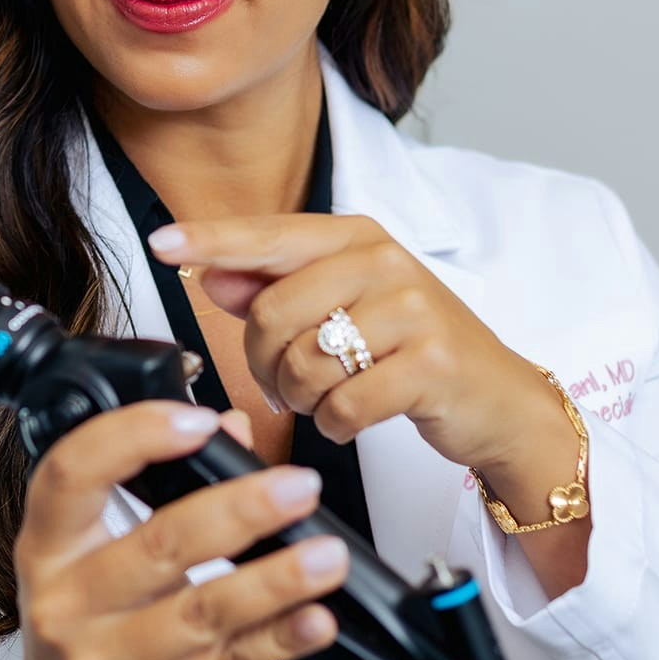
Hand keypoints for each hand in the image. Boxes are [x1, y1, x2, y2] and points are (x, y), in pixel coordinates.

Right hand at [0, 401, 349, 659]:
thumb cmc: (85, 623)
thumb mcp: (94, 553)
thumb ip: (162, 487)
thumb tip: (233, 432)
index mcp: (47, 546)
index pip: (72, 474)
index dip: (133, 437)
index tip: (197, 420)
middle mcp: (66, 604)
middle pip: (158, 546)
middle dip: (238, 510)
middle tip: (297, 487)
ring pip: (203, 612)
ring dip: (275, 579)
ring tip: (326, 555)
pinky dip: (279, 639)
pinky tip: (314, 619)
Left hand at [147, 215, 557, 477]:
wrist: (497, 399)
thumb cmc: (412, 349)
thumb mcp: (345, 306)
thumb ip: (275, 288)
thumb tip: (212, 274)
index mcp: (355, 237)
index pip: (266, 234)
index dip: (209, 240)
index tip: (161, 243)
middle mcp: (382, 260)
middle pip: (270, 314)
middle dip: (265, 363)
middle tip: (288, 381)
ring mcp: (411, 308)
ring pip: (303, 363)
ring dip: (303, 398)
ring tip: (329, 397)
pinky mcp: (430, 362)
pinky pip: (342, 405)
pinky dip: (337, 424)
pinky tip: (355, 418)